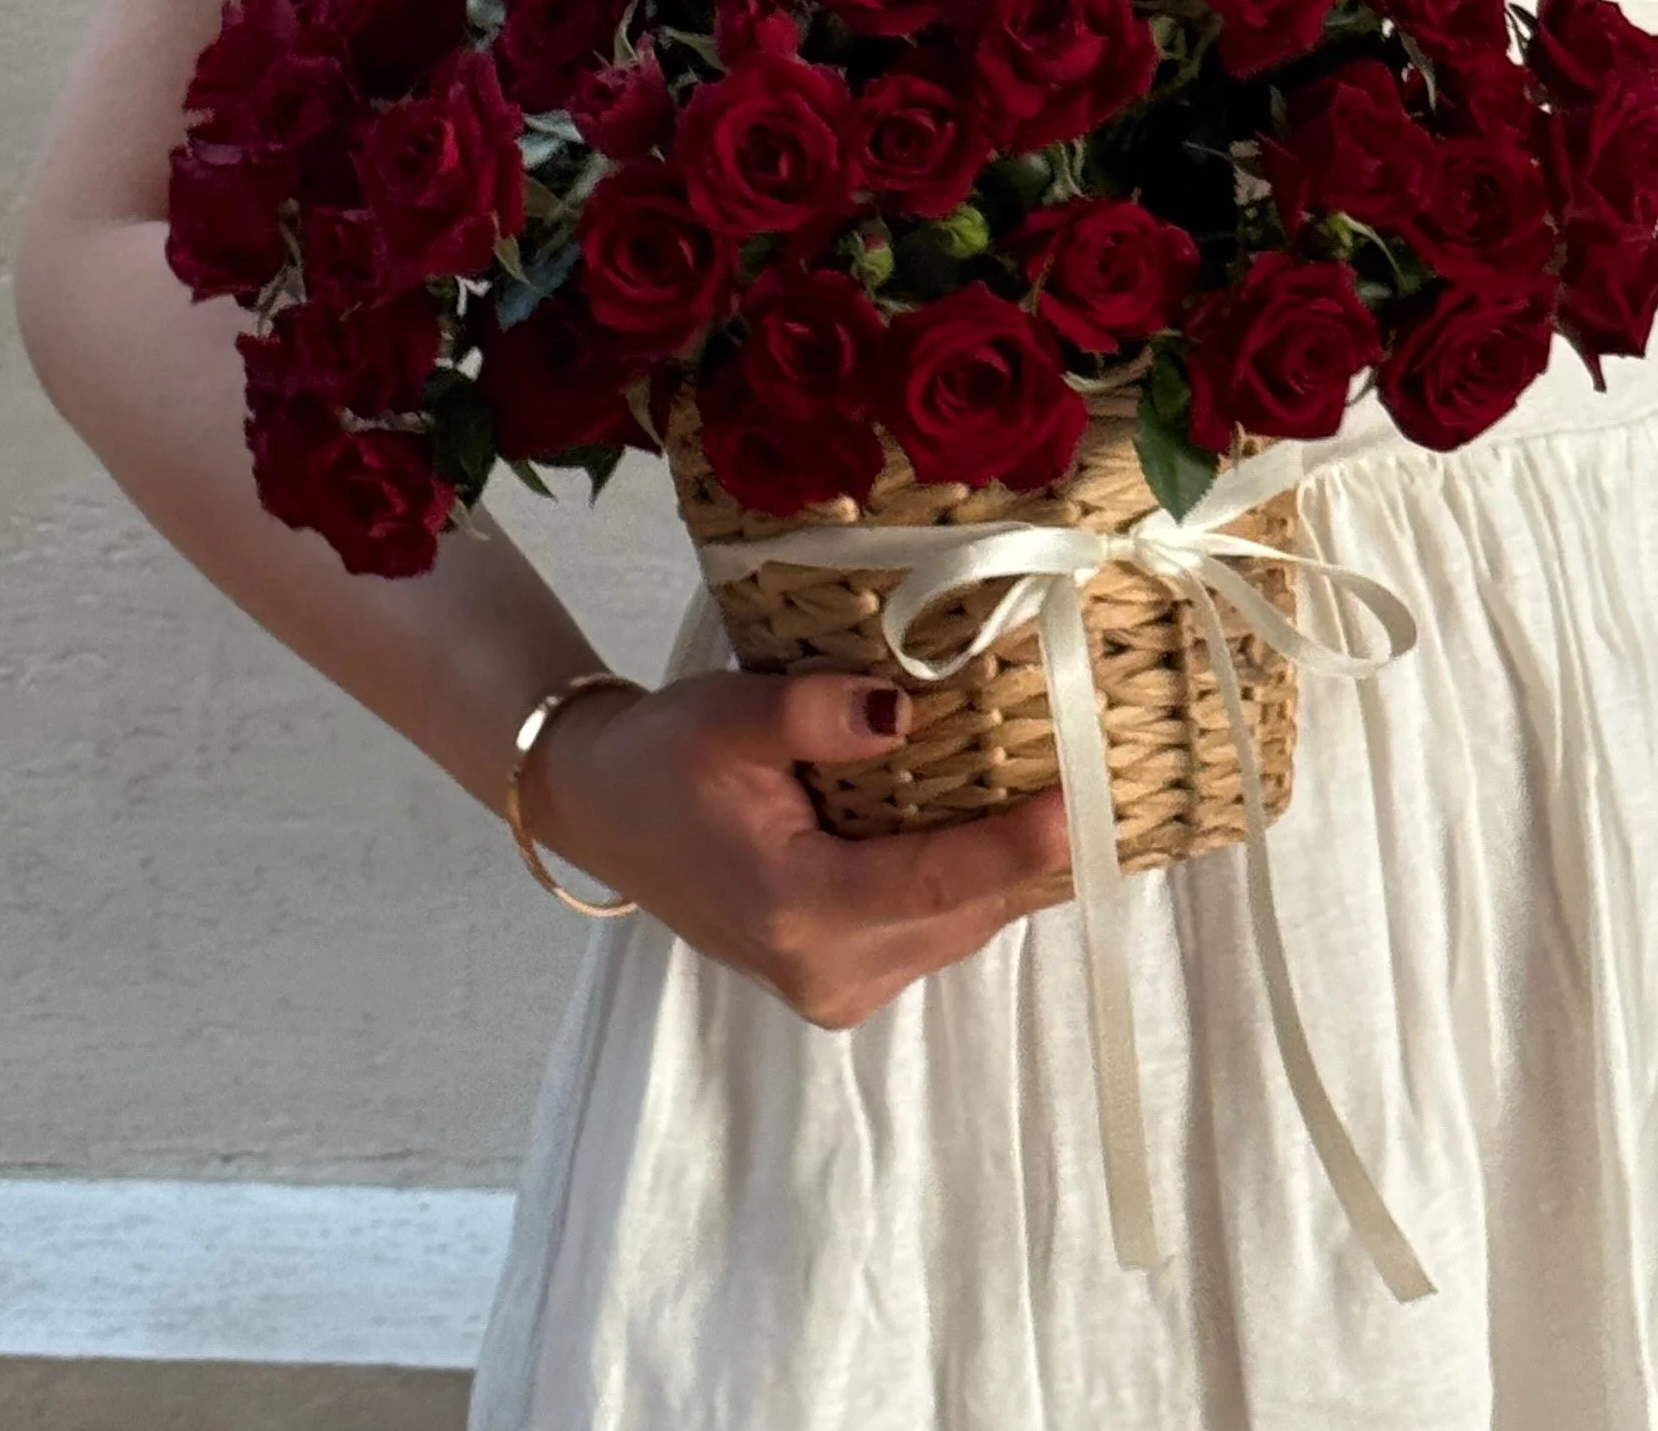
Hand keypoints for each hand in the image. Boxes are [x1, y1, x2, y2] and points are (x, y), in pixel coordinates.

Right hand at [523, 667, 1070, 1031]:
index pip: (935, 884)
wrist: (606, 812)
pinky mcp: (841, 982)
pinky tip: (987, 823)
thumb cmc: (664, 757)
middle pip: (963, 913)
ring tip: (1049, 786)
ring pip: (958, 930)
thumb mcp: (728, 716)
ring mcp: (835, 987)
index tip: (1080, 804)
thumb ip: (814, 714)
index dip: (1016, 847)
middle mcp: (825, 970)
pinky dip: (967, 882)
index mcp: (796, 909)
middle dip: (1029, 852)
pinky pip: (934, 932)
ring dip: (1002, 868)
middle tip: (1091, 770)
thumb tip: (904, 711)